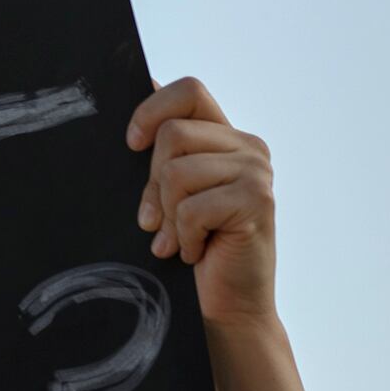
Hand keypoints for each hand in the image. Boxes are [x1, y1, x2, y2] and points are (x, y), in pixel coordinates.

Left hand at [127, 77, 276, 326]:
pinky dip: (183, 236)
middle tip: (157, 220)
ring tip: (179, 238)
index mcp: (224, 137)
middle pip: (171, 134)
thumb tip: (139, 84)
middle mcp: (247, 147)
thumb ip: (160, 151)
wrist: (226, 306)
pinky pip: (192, 207)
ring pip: (176, 171)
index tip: (131, 144)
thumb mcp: (167, 193)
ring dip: (167, 215)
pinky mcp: (258, 201)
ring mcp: (257, 172)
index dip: (151, 110)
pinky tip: (195, 251)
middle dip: (151, 183)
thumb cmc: (188, 248)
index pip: (189, 91)